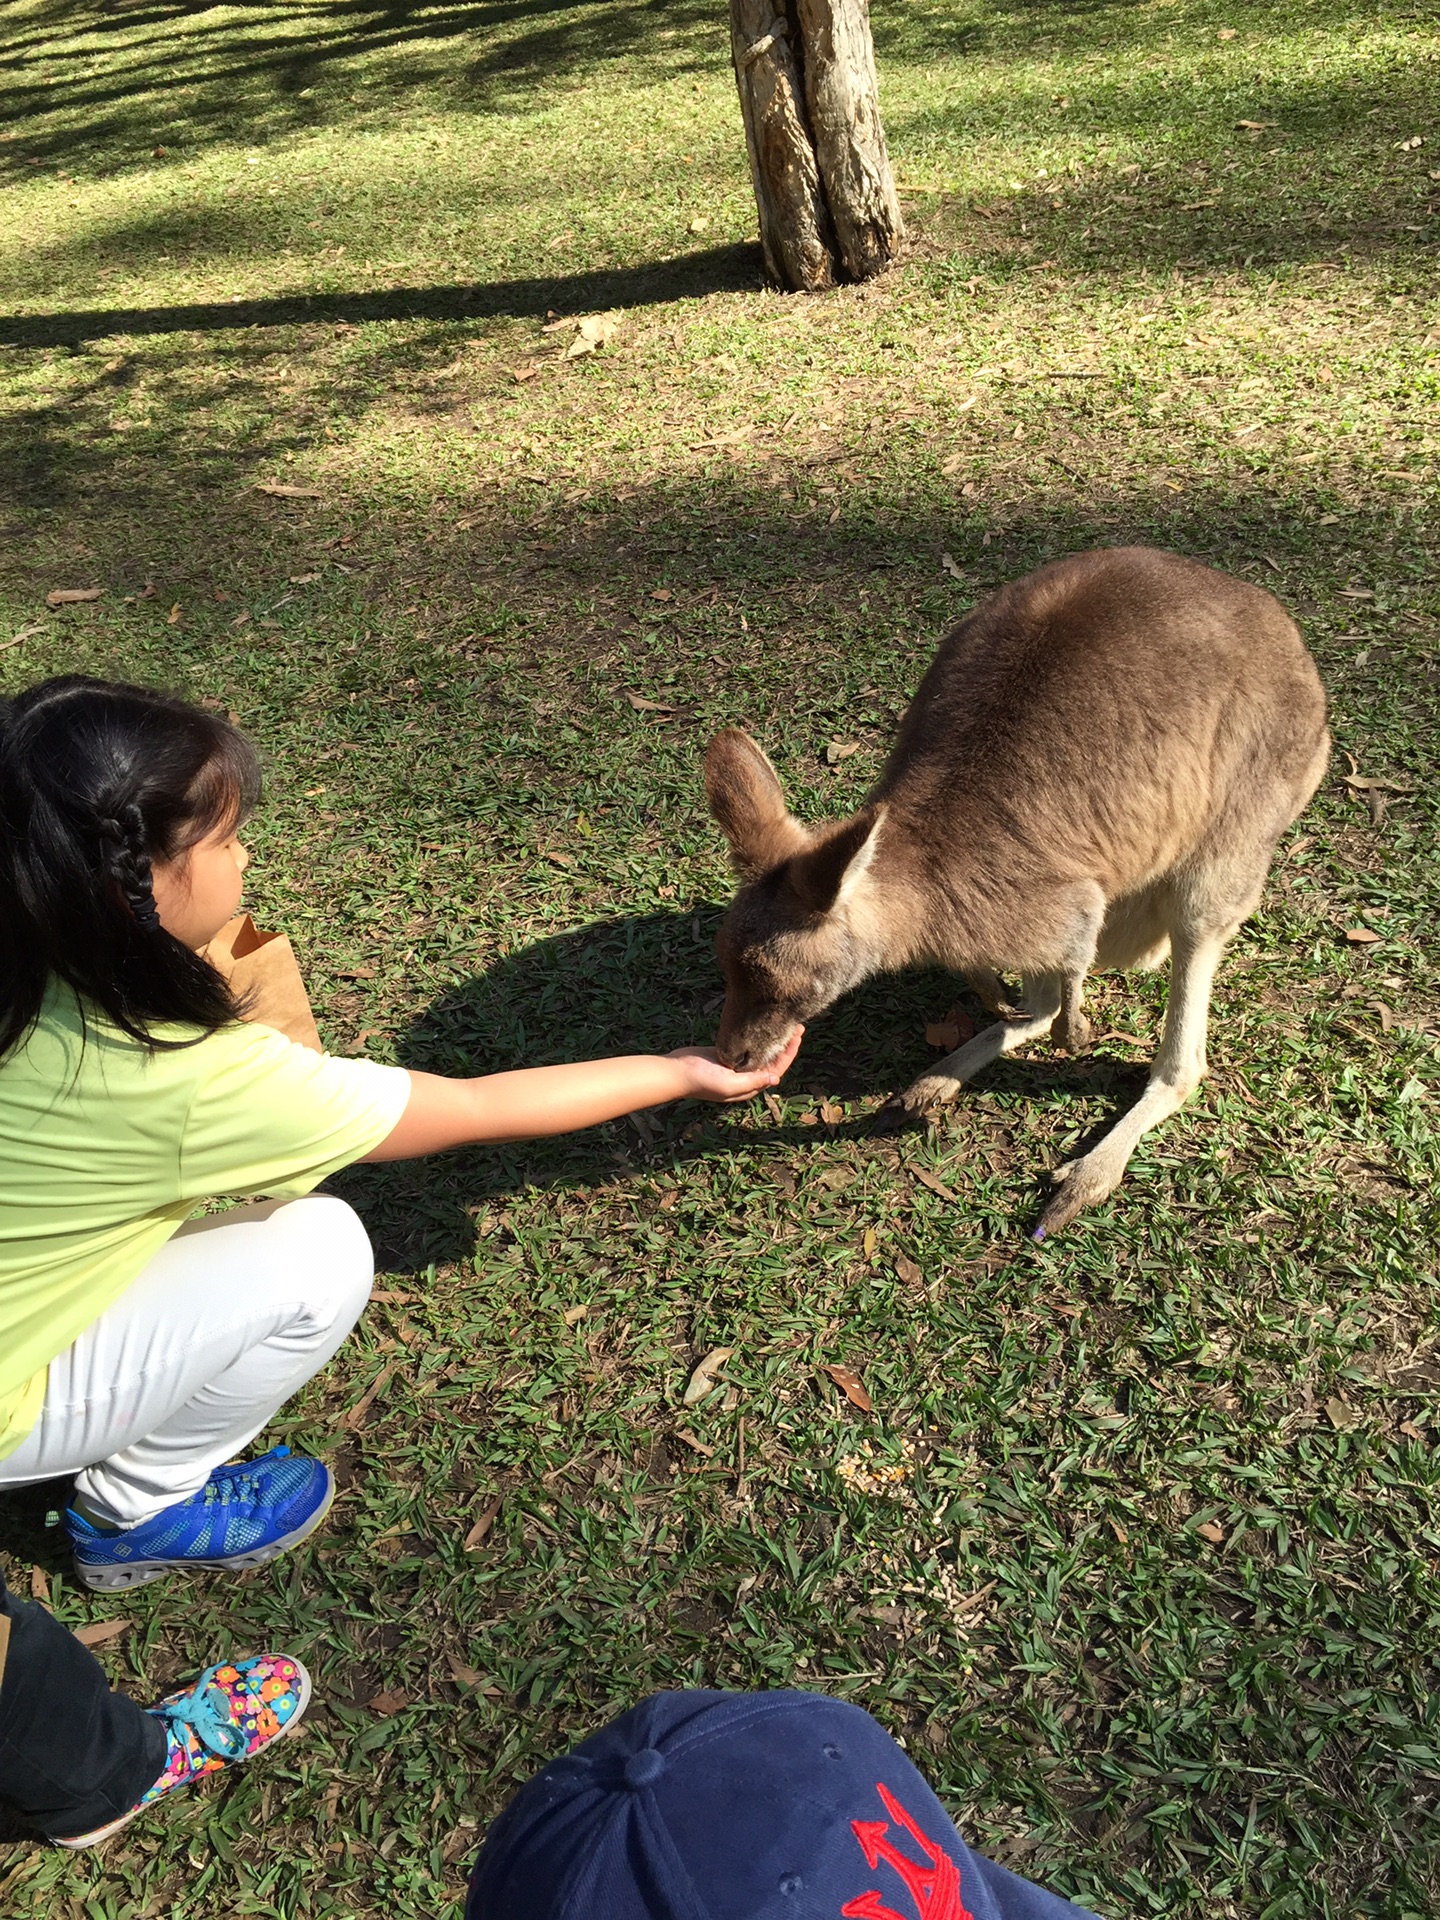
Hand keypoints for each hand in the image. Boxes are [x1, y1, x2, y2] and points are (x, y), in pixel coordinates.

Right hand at [669, 1026, 802, 1101]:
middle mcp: (745, 1077)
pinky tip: (763, 1025)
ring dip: (773, 1039)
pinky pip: (746, 1046)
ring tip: (785, 1024)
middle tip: (797, 1026)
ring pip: (761, 1052)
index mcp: (748, 1086)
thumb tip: (775, 1078)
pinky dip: (757, 1037)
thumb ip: (752, 1081)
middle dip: (785, 1045)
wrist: (675, 1072)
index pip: (776, 1069)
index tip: (798, 1036)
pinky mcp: (725, 1055)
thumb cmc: (701, 1081)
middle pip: (771, 1060)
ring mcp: (735, 1066)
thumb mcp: (729, 1084)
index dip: (789, 1053)